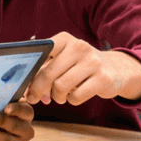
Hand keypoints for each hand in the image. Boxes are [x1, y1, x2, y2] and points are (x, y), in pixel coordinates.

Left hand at [24, 32, 140, 105]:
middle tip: (35, 98)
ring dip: (56, 96)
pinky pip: (76, 97)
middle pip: (48, 73)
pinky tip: (74, 96)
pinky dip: (71, 101)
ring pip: (60, 86)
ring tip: (60, 96)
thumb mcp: (64, 59)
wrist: (116, 70)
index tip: (24, 85)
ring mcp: (93, 62)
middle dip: (38, 90)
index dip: (29, 72)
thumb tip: (26, 90)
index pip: (40, 53)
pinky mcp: (103, 78)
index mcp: (65, 39)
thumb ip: (44, 70)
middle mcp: (79, 47)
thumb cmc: (81, 66)